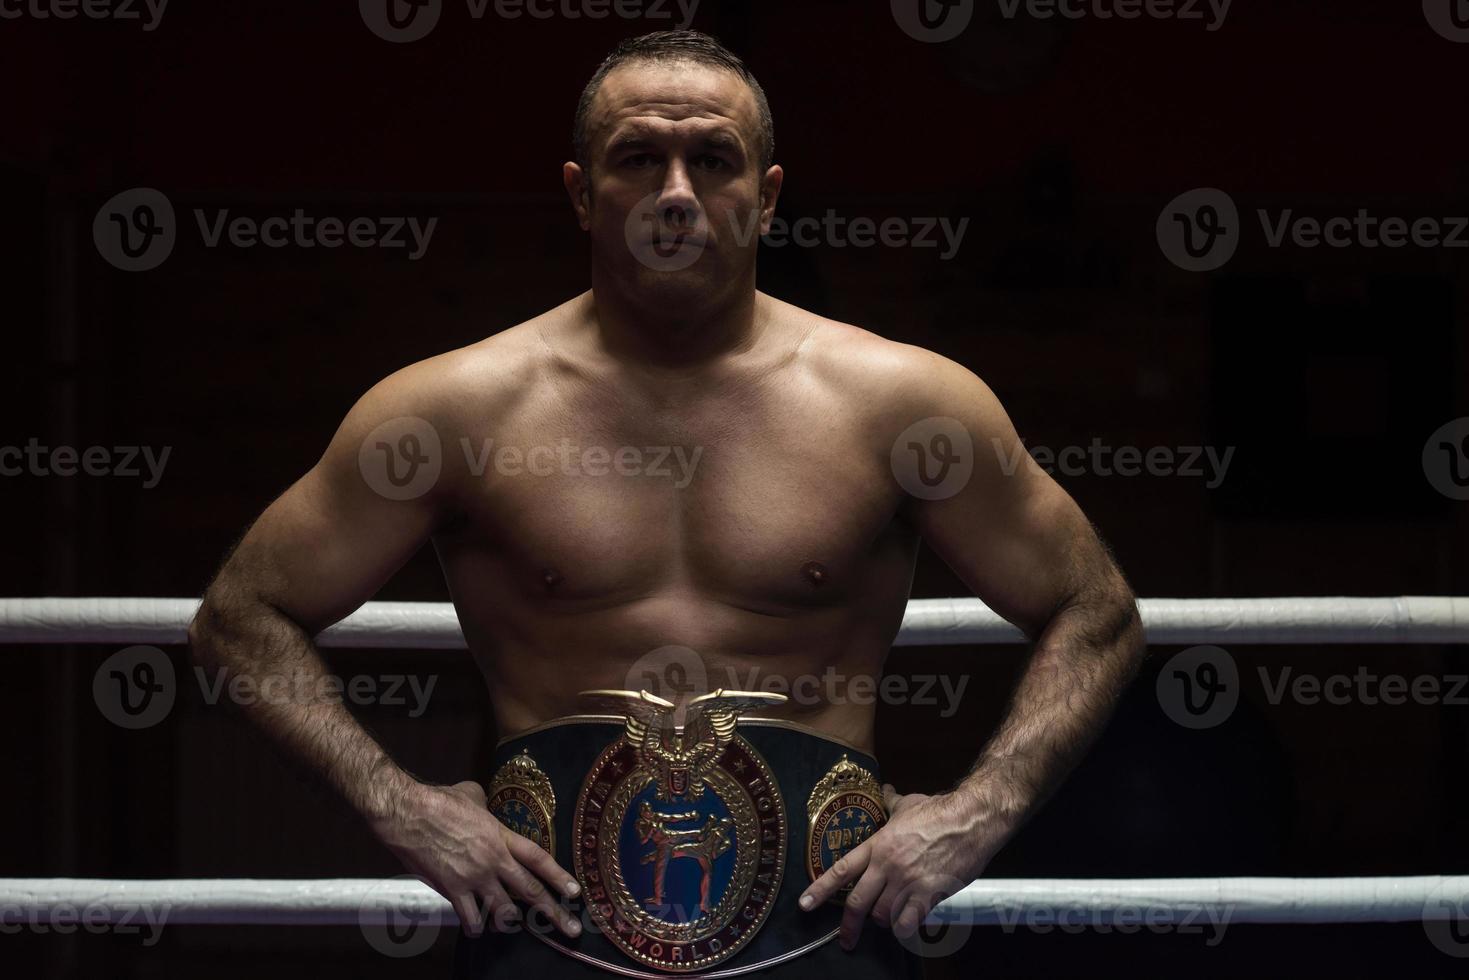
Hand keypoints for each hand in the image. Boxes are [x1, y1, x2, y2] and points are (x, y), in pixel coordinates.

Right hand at [375, 779, 581, 937]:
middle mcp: (493, 860)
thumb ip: (486, 806)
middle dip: (553, 912)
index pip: (539, 858)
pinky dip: (475, 926)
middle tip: (571, 929)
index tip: (576, 891)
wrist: (408, 813)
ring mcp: (474, 878)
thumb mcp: (472, 795)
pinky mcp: (452, 890)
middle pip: (530, 891)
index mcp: (501, 836)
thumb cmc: (438, 800)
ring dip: (510, 921)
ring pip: (503, 912)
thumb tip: (485, 806)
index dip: (559, 876)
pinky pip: (470, 918)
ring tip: (513, 925)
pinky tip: (477, 928)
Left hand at [798, 784, 999, 949]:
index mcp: (878, 845)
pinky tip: (909, 924)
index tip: (805, 905)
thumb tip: (885, 790)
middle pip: (858, 903)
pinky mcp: (928, 893)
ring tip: (889, 918)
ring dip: (884, 921)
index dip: (820, 890)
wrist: (971, 819)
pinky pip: (908, 922)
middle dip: (849, 926)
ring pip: (883, 915)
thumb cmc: (940, 811)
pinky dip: (906, 928)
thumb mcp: (909, 804)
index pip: (842, 870)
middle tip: (847, 940)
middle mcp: (887, 866)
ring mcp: (907, 881)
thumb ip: (892, 802)